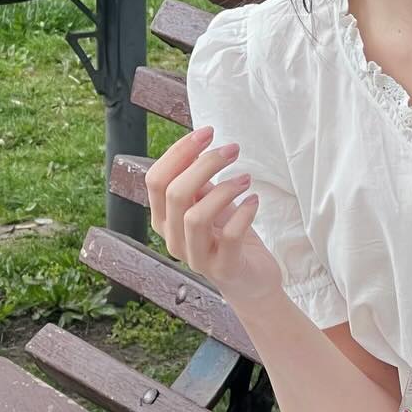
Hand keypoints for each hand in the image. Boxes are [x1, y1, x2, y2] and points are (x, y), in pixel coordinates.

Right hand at [146, 125, 283, 305]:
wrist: (251, 279)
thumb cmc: (227, 234)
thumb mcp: (208, 203)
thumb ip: (196, 182)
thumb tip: (197, 146)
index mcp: (163, 219)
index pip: (156, 180)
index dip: (179, 152)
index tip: (207, 132)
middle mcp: (173, 239)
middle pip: (175, 195)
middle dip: (205, 165)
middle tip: (232, 149)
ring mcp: (196, 257)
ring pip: (195, 217)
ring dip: (224, 190)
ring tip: (246, 178)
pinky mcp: (224, 268)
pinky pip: (229, 237)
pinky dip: (243, 214)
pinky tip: (254, 201)